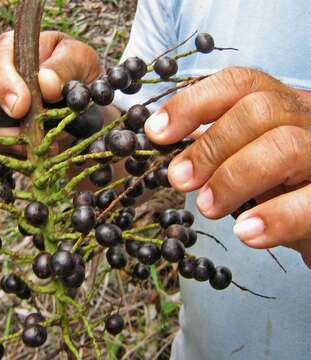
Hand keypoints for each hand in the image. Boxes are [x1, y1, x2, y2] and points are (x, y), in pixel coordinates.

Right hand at [0, 31, 102, 155]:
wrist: (88, 102)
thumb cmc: (79, 72)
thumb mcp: (79, 60)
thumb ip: (63, 67)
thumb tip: (45, 82)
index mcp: (13, 51)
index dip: (5, 86)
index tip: (21, 106)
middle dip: (6, 126)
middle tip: (32, 136)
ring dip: (19, 143)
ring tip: (48, 144)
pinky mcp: (5, 135)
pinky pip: (3, 150)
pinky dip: (24, 154)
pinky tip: (46, 151)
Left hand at [144, 66, 310, 266]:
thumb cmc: (278, 188)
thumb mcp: (243, 160)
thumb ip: (213, 150)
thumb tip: (162, 144)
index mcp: (280, 104)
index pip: (238, 83)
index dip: (191, 103)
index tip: (155, 133)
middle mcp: (309, 119)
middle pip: (260, 109)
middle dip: (209, 146)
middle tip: (179, 180)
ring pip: (286, 146)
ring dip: (233, 178)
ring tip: (208, 208)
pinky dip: (274, 217)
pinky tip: (246, 232)